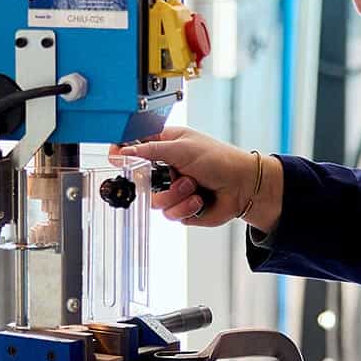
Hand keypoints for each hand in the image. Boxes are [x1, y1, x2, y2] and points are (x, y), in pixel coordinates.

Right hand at [115, 128, 282, 232]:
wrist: (243, 186)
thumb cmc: (220, 159)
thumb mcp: (182, 147)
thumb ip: (150, 149)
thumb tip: (124, 150)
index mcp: (165, 145)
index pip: (135, 147)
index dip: (124, 153)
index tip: (117, 158)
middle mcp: (167, 168)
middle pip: (140, 180)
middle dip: (157, 182)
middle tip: (170, 176)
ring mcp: (173, 189)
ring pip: (155, 201)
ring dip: (176, 195)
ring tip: (193, 186)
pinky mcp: (181, 208)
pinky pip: (170, 214)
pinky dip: (185, 207)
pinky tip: (199, 199)